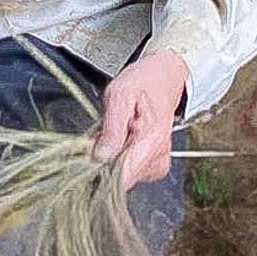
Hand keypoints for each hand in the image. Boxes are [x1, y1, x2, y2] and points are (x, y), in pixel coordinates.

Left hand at [92, 50, 188, 190]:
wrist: (164, 78)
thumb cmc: (144, 82)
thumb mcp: (119, 95)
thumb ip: (111, 128)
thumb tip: (100, 157)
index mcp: (152, 141)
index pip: (123, 177)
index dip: (100, 168)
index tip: (91, 152)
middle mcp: (159, 159)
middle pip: (119, 177)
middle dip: (103, 156)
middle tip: (103, 131)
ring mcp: (158, 165)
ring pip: (121, 174)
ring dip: (109, 154)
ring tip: (114, 130)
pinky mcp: (153, 166)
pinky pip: (127, 170)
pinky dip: (118, 155)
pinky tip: (120, 138)